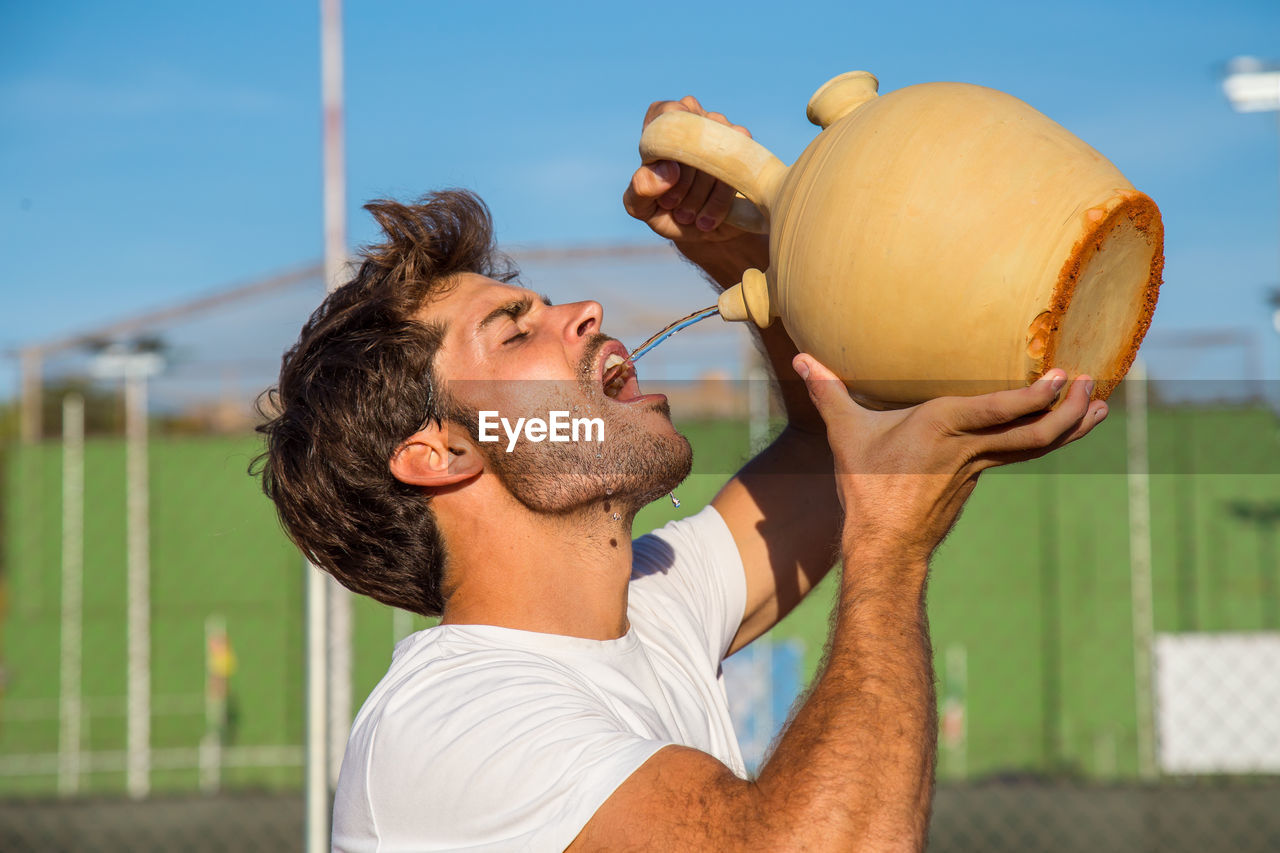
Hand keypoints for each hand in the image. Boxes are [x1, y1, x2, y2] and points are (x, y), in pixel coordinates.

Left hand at [623, 96, 759, 244]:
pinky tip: (707, 218)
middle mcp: (697, 121)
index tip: (666, 176)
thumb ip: (641, 188)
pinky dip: (719, 199)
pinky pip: (735, 168)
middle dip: (680, 181)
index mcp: (665, 124)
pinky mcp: (747, 152)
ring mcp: (725, 132)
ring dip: (699, 193)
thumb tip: (669, 170)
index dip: (665, 145)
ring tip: (687, 216)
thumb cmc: (667, 213)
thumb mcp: (642, 207)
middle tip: (671, 205)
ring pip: (714, 154)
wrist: (703, 235)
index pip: (666, 112)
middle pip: (691, 140)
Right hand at [793, 354, 1107, 561]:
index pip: (1000, 410)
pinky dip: (1051, 437)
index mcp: (943, 428)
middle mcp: (970, 447)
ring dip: (1073, 425)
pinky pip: (1024, 453)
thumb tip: (800, 357)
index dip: (1036, 396)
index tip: (1065, 376)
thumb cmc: (866, 486)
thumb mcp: (846, 434)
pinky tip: (1066, 426)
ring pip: (1038, 445)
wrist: (884, 544)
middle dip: (1070, 408)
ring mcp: (980, 466)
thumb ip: (828, 391)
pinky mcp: (980, 477)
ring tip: (1100, 405)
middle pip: (1036, 431)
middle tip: (1095, 382)